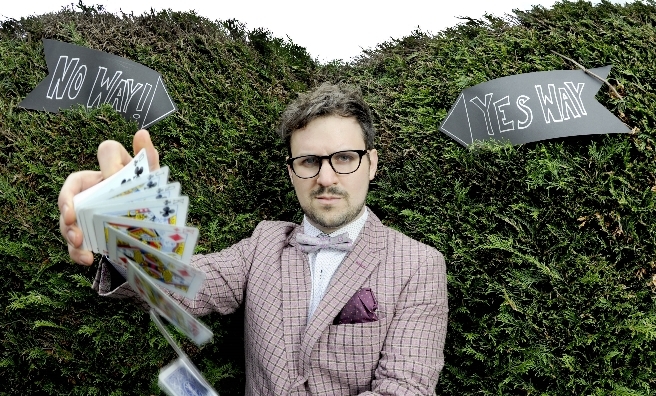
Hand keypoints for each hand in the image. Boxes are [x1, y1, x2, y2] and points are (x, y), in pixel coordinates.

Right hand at [58, 129, 159, 264]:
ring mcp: (87, 211)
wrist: (153, 238)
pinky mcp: (86, 233)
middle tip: (71, 218)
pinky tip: (86, 259)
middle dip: (66, 203)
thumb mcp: (153, 185)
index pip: (106, 152)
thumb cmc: (150, 202)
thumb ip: (148, 161)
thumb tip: (142, 133)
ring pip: (67, 217)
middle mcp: (97, 187)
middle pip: (72, 188)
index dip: (107, 163)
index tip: (111, 177)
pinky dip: (76, 251)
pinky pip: (73, 241)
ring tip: (79, 243)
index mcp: (116, 168)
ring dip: (68, 230)